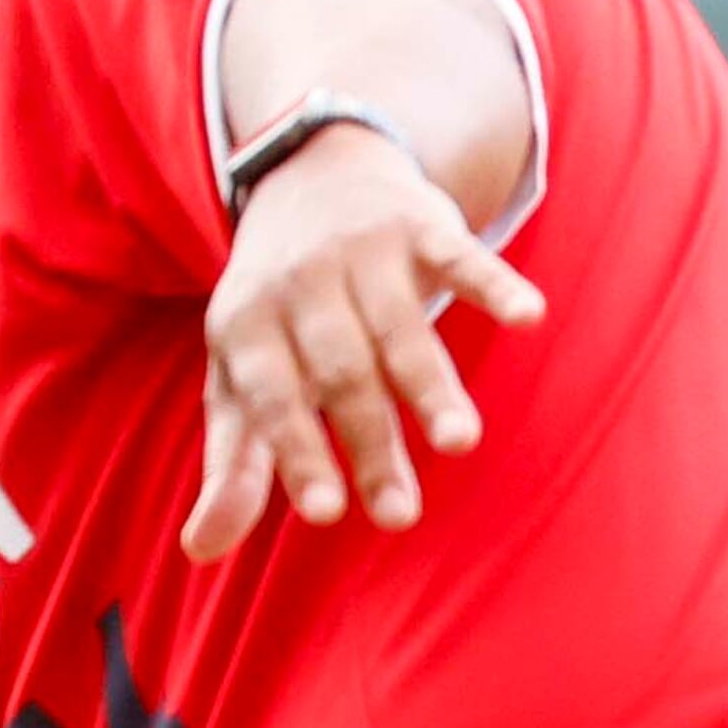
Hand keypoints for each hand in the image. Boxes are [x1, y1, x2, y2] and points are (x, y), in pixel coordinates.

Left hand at [183, 125, 542, 560]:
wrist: (309, 174)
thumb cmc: (274, 311)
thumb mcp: (237, 378)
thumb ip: (232, 465)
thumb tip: (200, 552)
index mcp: (244, 325)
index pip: (272, 398)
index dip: (297, 454)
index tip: (327, 513)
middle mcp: (299, 284)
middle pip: (340, 374)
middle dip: (371, 444)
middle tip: (400, 516)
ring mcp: (361, 250)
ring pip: (399, 327)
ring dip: (429, 386)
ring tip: (458, 444)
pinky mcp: (421, 224)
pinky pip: (461, 254)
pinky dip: (493, 284)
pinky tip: (527, 317)